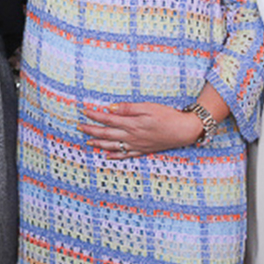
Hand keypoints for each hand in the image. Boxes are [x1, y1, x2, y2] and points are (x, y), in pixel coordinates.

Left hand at [78, 102, 203, 158]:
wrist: (184, 131)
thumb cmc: (167, 116)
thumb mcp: (148, 107)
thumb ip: (128, 108)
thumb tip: (111, 108)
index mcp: (132, 124)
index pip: (108, 119)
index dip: (94, 115)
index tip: (83, 111)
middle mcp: (132, 136)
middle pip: (106, 134)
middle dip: (91, 130)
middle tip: (79, 127)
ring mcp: (137, 145)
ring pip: (112, 146)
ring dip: (99, 144)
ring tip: (87, 142)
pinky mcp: (143, 150)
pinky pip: (125, 155)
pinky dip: (114, 156)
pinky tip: (106, 156)